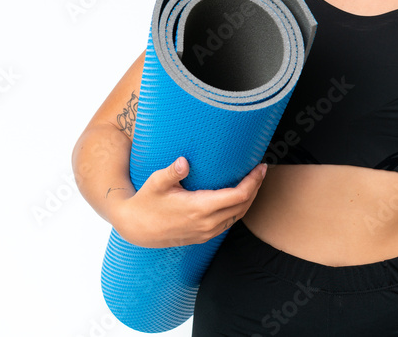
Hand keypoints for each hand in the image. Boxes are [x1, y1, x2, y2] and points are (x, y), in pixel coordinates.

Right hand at [112, 156, 266, 247]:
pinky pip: (229, 223)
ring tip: (254, 180)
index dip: (253, 181)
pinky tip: (239, 197)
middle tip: (261, 169)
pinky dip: (239, 209)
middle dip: (256, 187)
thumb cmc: (146, 202)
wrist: (136, 229)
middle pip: (243, 205)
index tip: (260, 166)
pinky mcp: (204, 236)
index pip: (238, 196)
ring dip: (250, 198)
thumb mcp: (156, 183)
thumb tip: (185, 161)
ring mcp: (206, 232)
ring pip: (238, 216)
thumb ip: (172, 171)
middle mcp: (207, 223)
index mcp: (200, 208)